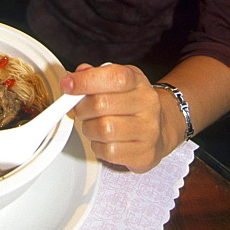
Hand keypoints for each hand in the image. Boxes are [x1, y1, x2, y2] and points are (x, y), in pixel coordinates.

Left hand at [60, 63, 181, 172]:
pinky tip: (105, 141)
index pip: (113, 77)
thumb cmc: (133, 103)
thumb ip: (95, 75)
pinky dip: (99, 147)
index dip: (85, 80)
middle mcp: (147, 104)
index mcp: (138, 81)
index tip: (68, 85)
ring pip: (103, 130)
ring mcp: (149, 130)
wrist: (161, 128)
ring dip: (89, 129)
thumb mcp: (118, 81)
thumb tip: (75, 76)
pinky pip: (109, 152)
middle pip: (101, 104)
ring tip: (95, 125)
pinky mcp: (144, 154)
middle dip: (82, 108)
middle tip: (82, 110)